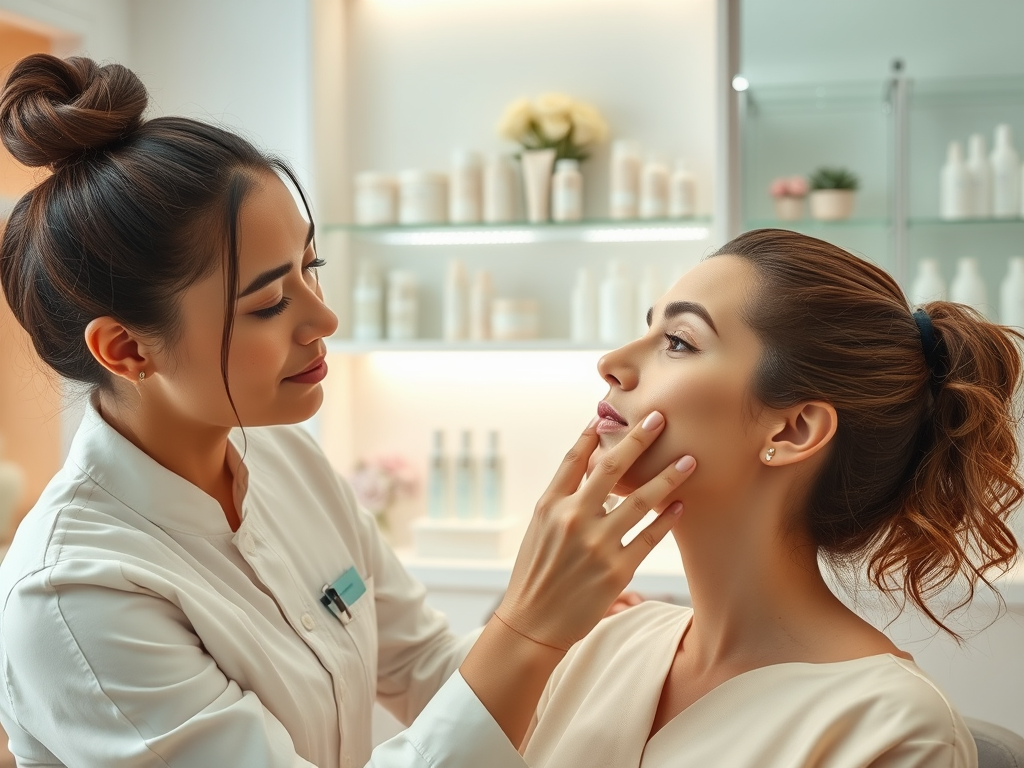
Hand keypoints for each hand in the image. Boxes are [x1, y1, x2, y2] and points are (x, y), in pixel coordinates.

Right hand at [495, 410, 694, 650]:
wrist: (533, 622)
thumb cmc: (536, 572)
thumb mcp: (538, 528)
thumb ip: (562, 497)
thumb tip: (588, 467)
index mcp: (551, 505)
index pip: (573, 459)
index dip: (592, 433)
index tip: (608, 414)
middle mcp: (574, 519)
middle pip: (612, 468)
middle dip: (638, 439)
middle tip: (660, 417)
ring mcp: (597, 544)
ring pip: (641, 501)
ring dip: (668, 477)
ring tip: (689, 461)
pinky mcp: (616, 570)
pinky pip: (649, 537)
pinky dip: (667, 520)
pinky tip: (681, 506)